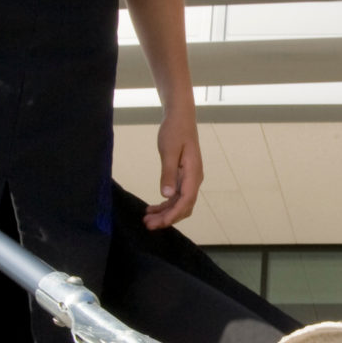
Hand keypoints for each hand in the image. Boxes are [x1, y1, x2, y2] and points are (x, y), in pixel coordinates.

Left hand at [145, 108, 202, 229]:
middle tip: (148, 225)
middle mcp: (194, 179)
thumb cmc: (174, 131)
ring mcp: (189, 178)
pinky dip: (165, 204)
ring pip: (179, 203)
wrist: (180, 117)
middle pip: (184, 206)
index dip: (173, 214)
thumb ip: (168, 173)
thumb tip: (167, 195)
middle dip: (167, 218)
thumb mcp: (168, 151)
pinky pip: (176, 196)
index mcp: (193, 173)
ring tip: (147, 220)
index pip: (186, 201)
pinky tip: (152, 208)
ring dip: (165, 213)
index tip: (159, 223)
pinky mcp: (183, 176)